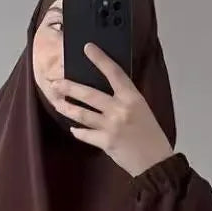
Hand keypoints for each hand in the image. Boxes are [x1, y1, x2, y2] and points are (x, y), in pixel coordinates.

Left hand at [48, 44, 173, 176]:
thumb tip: (106, 92)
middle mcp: (120, 109)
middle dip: (69, 88)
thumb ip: (125, 100)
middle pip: (89, 94)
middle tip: (55, 83)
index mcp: (133, 97)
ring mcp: (111, 126)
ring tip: (57, 103)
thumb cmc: (152, 135)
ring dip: (67, 108)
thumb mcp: (142, 110)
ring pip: (82, 114)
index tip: (87, 48)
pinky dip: (78, 131)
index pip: (114, 73)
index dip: (100, 59)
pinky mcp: (105, 142)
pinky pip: (85, 134)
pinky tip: (73, 129)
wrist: (155, 162)